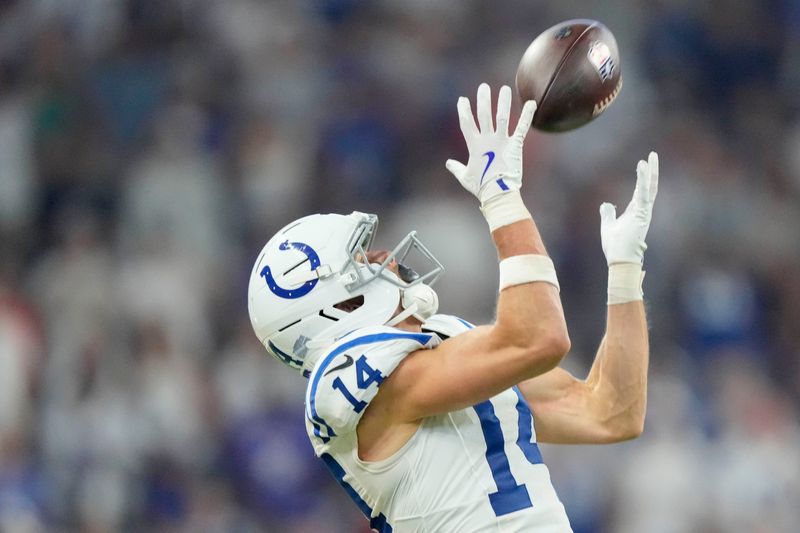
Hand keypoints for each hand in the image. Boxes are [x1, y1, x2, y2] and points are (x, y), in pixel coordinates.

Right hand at [446, 83, 536, 203]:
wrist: (498, 192)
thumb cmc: (481, 186)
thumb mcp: (465, 176)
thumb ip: (456, 168)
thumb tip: (448, 163)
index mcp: (474, 145)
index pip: (466, 123)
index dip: (463, 110)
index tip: (462, 99)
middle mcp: (487, 140)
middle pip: (484, 115)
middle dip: (483, 100)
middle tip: (483, 87)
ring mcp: (502, 141)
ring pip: (502, 117)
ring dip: (503, 102)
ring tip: (503, 89)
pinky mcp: (515, 145)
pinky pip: (522, 128)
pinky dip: (528, 115)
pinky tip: (532, 103)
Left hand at [600, 152, 658, 265]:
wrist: (620, 260)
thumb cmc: (615, 247)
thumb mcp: (608, 226)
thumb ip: (608, 214)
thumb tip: (605, 203)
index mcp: (635, 213)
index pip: (640, 192)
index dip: (641, 179)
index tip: (643, 165)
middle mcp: (642, 211)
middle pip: (648, 187)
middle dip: (650, 171)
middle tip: (653, 155)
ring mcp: (644, 212)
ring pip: (649, 188)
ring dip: (650, 172)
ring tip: (651, 156)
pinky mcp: (642, 213)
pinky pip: (644, 193)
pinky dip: (643, 180)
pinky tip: (643, 167)